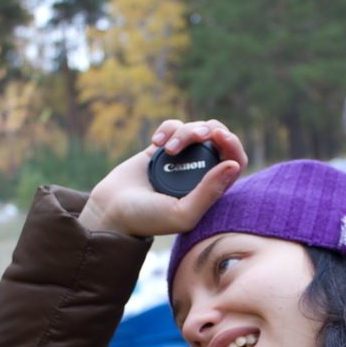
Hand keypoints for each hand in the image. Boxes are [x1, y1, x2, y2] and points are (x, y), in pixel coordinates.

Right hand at [79, 119, 246, 236]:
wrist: (111, 211)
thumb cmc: (148, 219)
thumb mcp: (182, 213)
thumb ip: (209, 193)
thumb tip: (233, 165)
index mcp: (211, 190)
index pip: (234, 162)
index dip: (232, 145)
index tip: (218, 136)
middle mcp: (200, 173)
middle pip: (219, 139)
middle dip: (211, 130)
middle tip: (199, 134)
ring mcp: (181, 159)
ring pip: (196, 130)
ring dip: (185, 132)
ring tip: (166, 149)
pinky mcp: (162, 149)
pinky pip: (174, 127)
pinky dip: (168, 129)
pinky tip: (155, 142)